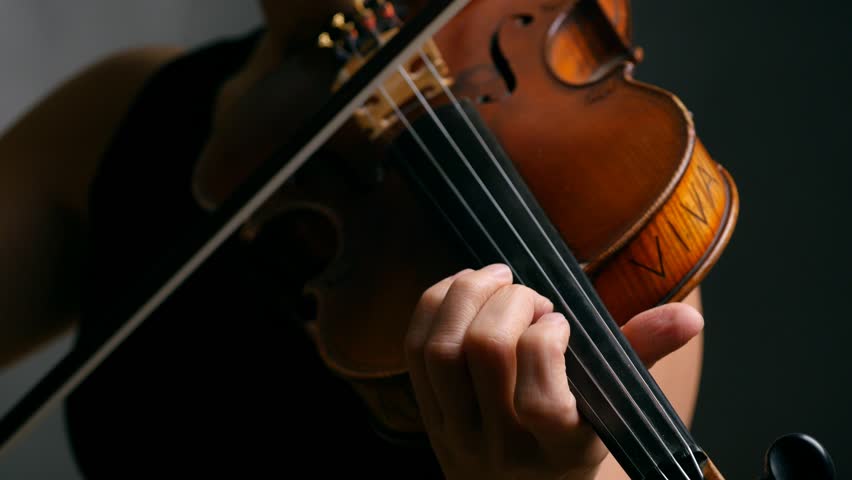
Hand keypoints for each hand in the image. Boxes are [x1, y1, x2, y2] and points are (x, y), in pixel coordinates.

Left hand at [404, 264, 703, 479]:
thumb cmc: (570, 444)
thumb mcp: (612, 413)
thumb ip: (642, 356)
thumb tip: (690, 317)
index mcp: (559, 451)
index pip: (540, 401)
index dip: (547, 341)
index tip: (561, 322)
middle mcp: (501, 446)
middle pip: (483, 355)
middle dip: (508, 303)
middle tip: (529, 297)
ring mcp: (456, 432)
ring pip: (441, 349)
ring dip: (466, 296)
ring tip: (496, 281)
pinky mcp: (426, 413)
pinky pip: (415, 349)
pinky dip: (435, 305)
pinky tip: (463, 289)